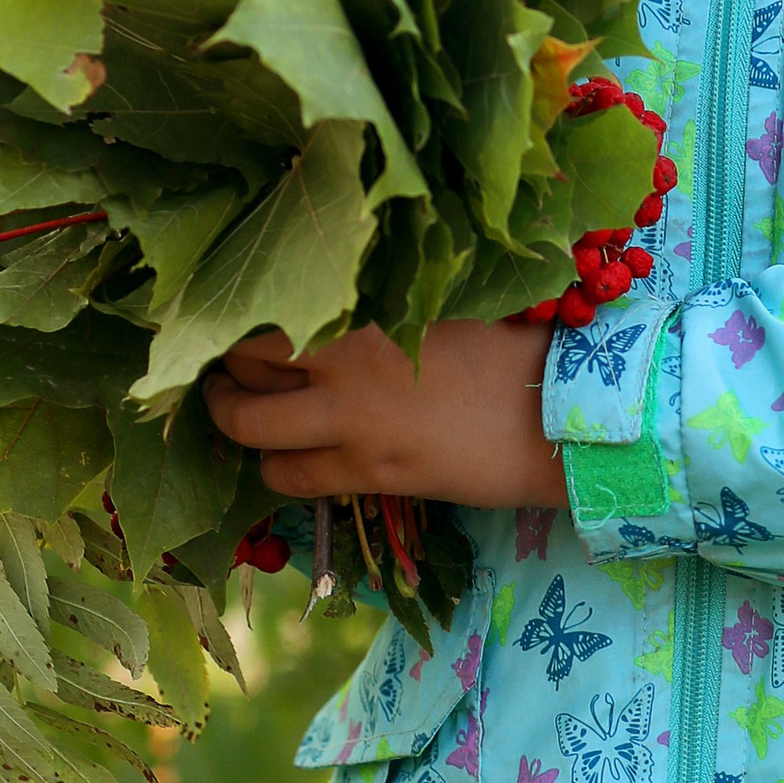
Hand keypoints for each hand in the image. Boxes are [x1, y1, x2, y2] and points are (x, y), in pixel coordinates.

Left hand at [202, 318, 566, 510]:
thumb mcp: (439, 304)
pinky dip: (276, 469)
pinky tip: (287, 458)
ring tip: (238, 414)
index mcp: (362, 307)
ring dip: (234, 421)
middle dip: (224, 369)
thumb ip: (376, 307)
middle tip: (223, 369)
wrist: (560, 415)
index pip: (266, 311)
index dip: (237, 322)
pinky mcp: (366, 474)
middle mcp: (341, 362)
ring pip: (249, 427)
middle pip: (243, 365)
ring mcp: (349, 423)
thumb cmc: (516, 344)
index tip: (231, 324)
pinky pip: (288, 478)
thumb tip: (332, 305)